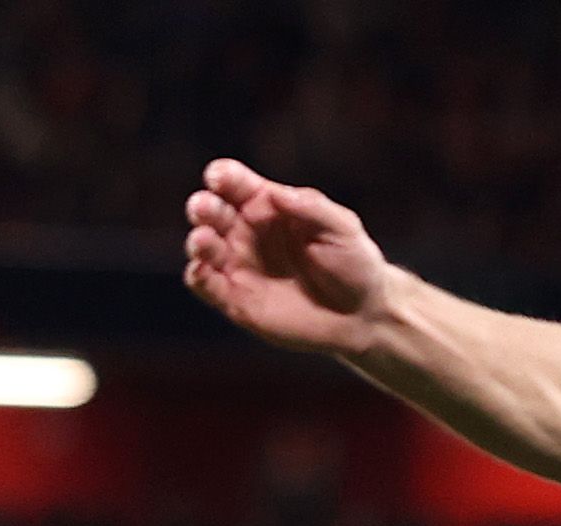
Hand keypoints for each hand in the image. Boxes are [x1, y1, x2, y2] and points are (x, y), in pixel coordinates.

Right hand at [182, 160, 397, 354]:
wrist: (362, 314)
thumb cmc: (354, 263)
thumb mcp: (341, 228)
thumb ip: (311, 208)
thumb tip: (275, 194)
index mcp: (267, 206)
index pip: (235, 184)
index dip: (223, 176)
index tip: (220, 178)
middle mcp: (247, 232)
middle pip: (212, 211)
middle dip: (204, 207)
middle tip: (204, 208)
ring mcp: (239, 265)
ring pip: (204, 247)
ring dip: (198, 241)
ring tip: (204, 240)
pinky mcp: (236, 300)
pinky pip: (207, 285)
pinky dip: (198, 276)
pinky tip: (201, 270)